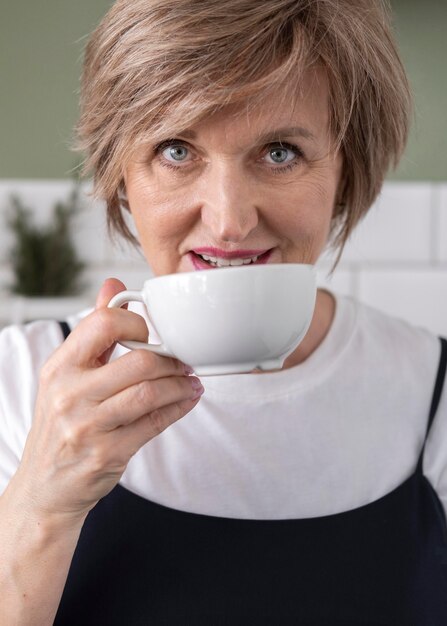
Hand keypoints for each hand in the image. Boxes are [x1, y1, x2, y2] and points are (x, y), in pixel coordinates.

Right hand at [11, 278, 202, 526]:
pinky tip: (188, 399)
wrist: (44, 485)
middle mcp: (69, 393)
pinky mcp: (108, 453)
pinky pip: (155, 424)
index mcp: (60, 366)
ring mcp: (88, 426)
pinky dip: (179, 408)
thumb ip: (95, 330)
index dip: (138, 322)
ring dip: (181, 385)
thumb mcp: (66, 374)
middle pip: (139, 362)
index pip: (104, 323)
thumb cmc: (61, 422)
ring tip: (192, 380)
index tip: (155, 332)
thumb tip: (114, 285)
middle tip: (185, 360)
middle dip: (172, 360)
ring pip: (151, 393)